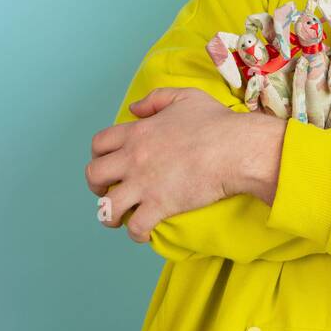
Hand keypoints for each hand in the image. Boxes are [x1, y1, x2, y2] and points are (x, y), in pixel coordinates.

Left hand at [87, 87, 285, 242]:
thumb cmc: (216, 122)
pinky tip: (145, 233)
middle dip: (96, 186)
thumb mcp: (185, 97)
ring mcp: (144, 184)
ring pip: (107, 206)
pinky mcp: (160, 205)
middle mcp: (134, 158)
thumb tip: (134, 109)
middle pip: (94, 175)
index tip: (108, 162)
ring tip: (119, 218)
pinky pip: (136, 227)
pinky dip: (137, 233)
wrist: (236, 149)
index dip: (98, 155)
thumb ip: (156, 99)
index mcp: (137, 132)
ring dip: (108, 215)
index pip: (99, 143)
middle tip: (108, 190)